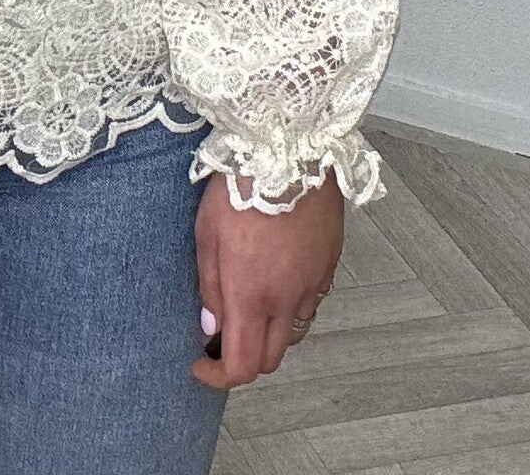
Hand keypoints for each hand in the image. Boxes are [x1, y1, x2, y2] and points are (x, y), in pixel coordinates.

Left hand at [190, 168, 343, 388]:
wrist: (289, 152)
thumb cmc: (241, 187)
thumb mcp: (206, 233)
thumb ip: (209, 286)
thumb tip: (210, 327)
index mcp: (251, 295)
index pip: (243, 365)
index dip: (219, 376)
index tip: (201, 365)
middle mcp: (287, 299)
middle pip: (271, 358)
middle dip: (244, 359)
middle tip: (221, 338)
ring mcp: (313, 284)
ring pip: (292, 332)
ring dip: (269, 333)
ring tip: (249, 304)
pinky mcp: (328, 266)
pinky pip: (310, 302)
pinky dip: (290, 305)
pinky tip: (275, 278)